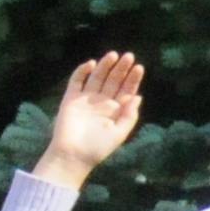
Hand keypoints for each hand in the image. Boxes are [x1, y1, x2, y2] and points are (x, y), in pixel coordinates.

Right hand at [35, 53, 143, 185]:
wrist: (73, 155)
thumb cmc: (98, 148)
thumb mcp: (120, 133)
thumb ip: (129, 115)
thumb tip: (138, 96)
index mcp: (115, 111)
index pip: (126, 90)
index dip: (132, 79)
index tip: (139, 68)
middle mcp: (101, 103)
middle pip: (113, 81)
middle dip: (121, 69)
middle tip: (129, 56)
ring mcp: (86, 100)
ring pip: (97, 78)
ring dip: (105, 66)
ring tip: (114, 55)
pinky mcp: (70, 99)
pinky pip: (76, 81)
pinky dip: (82, 72)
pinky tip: (92, 64)